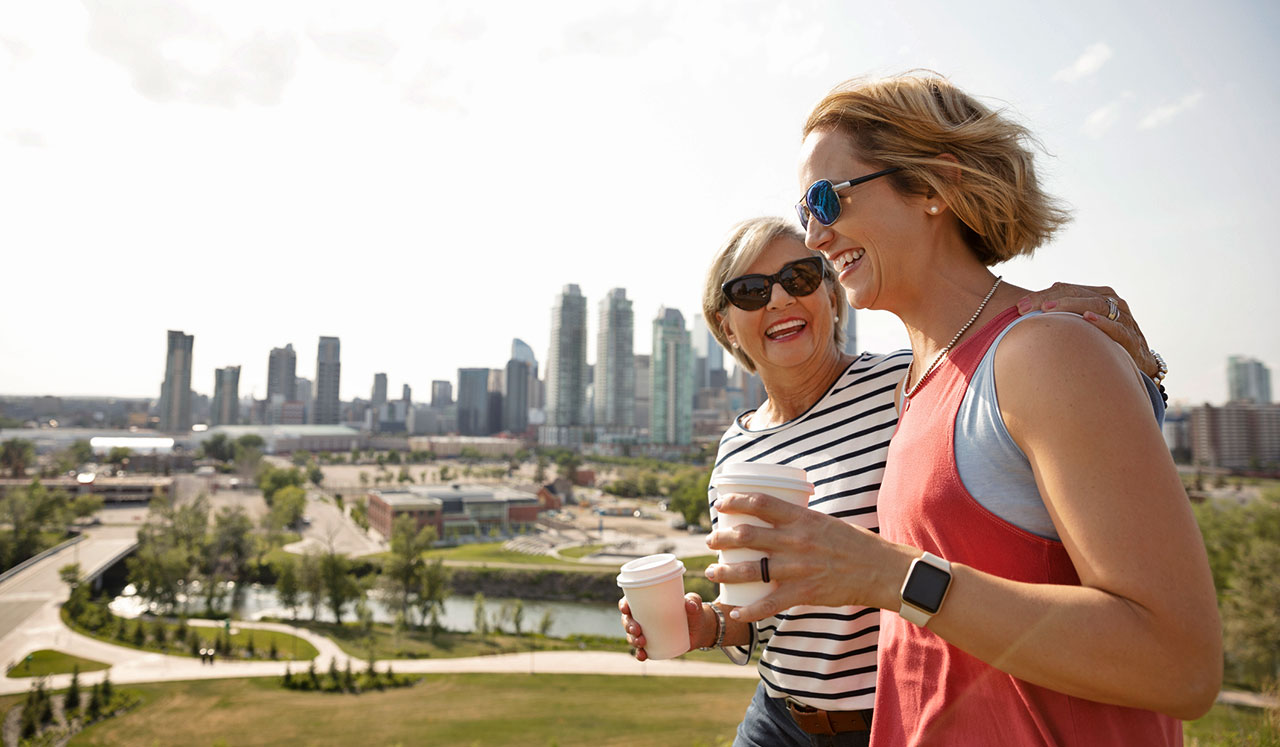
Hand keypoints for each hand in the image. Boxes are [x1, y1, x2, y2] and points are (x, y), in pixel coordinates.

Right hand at [618, 592, 707, 660]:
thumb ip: (693, 601)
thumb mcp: (693, 603)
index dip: (624, 605)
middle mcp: (644, 618)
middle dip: (628, 625)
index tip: (625, 609)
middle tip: (636, 629)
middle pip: (628, 620)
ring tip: (641, 642)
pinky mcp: (653, 645)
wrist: (700, 628)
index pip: (630, 602)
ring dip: (632, 640)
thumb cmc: (693, 610)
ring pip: (632, 636)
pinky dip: (640, 654)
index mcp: (649, 603)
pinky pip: (642, 650)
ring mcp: (648, 632)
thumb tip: (690, 605)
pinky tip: (642, 656)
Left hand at [704, 492, 910, 622]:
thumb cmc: (855, 544)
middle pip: (746, 535)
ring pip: (750, 569)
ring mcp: (798, 567)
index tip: (720, 504)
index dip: (734, 501)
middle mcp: (796, 540)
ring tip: (711, 572)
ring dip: (725, 572)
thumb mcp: (825, 522)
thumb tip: (777, 519)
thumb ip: (800, 523)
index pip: (759, 502)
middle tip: (710, 541)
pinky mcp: (804, 592)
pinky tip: (736, 612)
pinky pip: (769, 603)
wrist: (881, 569)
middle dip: (721, 538)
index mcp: (801, 518)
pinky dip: (749, 610)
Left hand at [1017, 283, 1157, 378]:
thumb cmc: (1104, 343)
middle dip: (1048, 299)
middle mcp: (1112, 302)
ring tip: (1048, 309)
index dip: (1041, 295)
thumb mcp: (1082, 327)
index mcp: (1098, 295)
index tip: (1018, 306)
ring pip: (1095, 305)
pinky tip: (1087, 319)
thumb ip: (1062, 317)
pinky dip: (1102, 323)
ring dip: (1070, 305)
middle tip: (1024, 308)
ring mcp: (1124, 318)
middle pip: (1077, 293)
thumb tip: (1031, 310)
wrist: (1139, 365)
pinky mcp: (1132, 338)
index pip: (1065, 288)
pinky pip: (1117, 328)